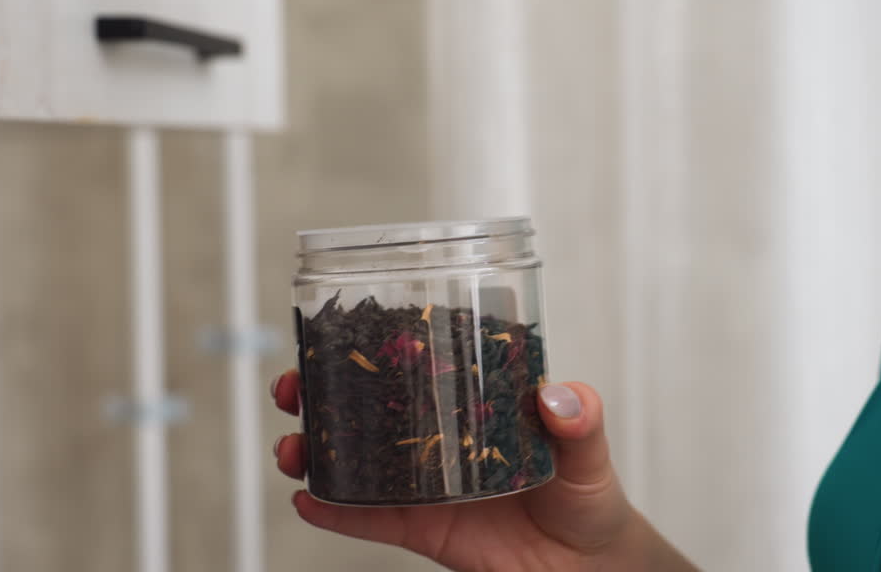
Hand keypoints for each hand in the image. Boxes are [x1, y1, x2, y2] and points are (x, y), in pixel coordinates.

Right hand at [272, 370, 639, 570]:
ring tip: (292, 448)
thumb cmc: (588, 494)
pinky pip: (368, 519)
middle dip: (318, 392)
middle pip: (365, 406)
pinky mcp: (421, 529)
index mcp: (469, 401)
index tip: (330, 331)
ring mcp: (423, 483)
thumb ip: (581, 422)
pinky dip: (334, 511)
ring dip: (315, 451)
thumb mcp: (589, 451)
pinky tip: (306, 499)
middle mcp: (437, 437)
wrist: (586, 565)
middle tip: (293, 385)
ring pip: (355, 460)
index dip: (367, 346)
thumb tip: (558, 397)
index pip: (411, 362)